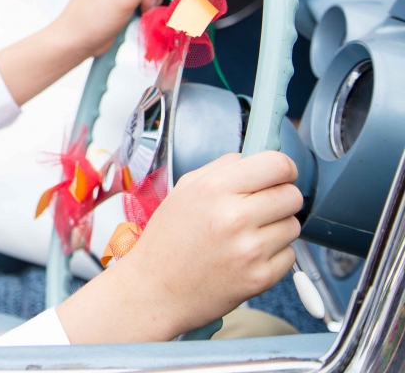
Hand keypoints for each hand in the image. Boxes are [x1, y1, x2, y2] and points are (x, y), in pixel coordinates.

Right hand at [58, 151, 301, 342]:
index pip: (277, 164)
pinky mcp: (261, 278)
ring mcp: (250, 250)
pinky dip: (274, 255)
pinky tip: (247, 257)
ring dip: (277, 228)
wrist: (155, 290)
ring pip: (294, 225)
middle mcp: (235, 217)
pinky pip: (290, 255)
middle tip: (260, 208)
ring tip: (248, 235)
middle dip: (281, 198)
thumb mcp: (183, 191)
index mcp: (213, 189)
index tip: (279, 175)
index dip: (283, 168)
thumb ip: (221, 170)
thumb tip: (254, 158)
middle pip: (293, 195)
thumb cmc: (167, 240)